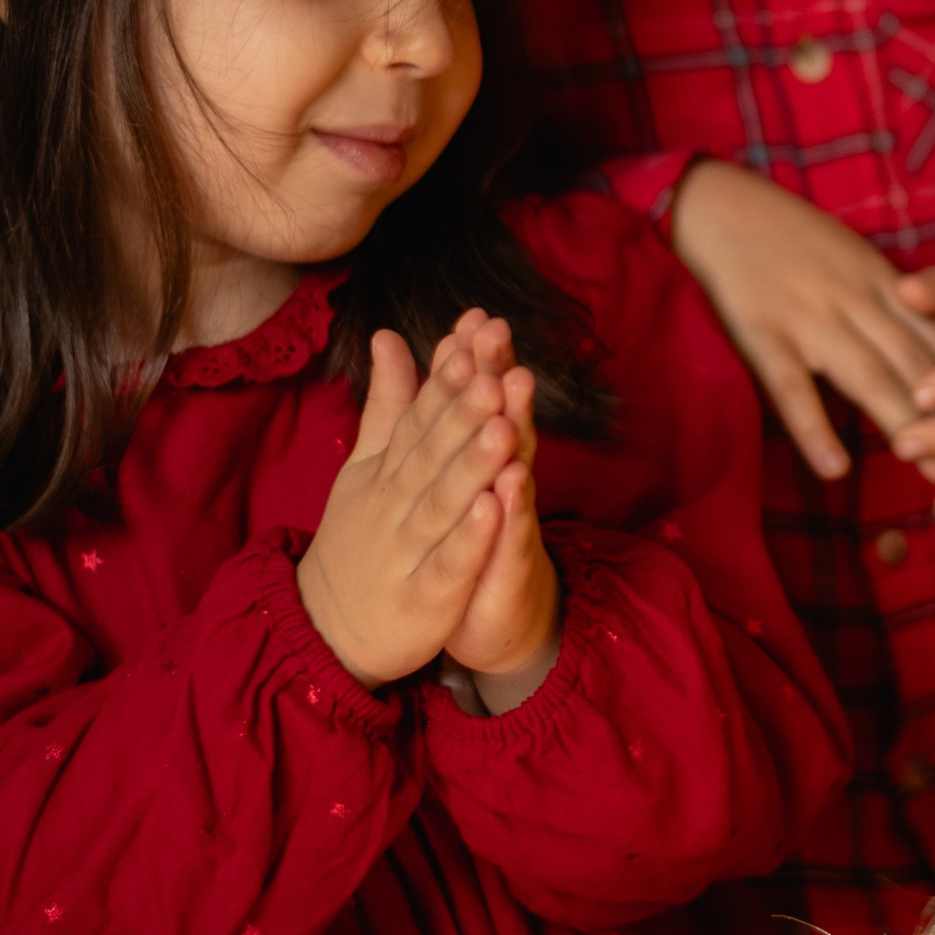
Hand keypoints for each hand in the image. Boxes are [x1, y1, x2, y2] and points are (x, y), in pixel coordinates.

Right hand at [296, 324, 524, 689]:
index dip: (444, 382)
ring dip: (473, 467)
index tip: (470, 340)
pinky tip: (495, 508)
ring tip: (503, 428)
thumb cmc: (358, 536)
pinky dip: (470, 538)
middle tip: (494, 372)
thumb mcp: (366, 466)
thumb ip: (387, 403)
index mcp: (384, 471)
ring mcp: (406, 552)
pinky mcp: (424, 599)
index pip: (416, 419)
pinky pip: (448, 565)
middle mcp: (393, 505)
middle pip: (431, 455)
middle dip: (463, 414)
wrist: (326, 628)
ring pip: (443, 505)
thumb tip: (390, 334)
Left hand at [440, 312, 560, 712]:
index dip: (474, 359)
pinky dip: (510, 513)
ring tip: (508, 399)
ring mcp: (514, 520)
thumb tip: (420, 346)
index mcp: (481, 455)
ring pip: (514, 470)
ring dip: (514, 434)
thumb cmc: (462, 538)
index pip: (477, 399)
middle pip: (503, 419)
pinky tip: (507, 488)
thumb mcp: (439, 471)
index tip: (470, 316)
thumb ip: (428, 408)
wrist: (493, 618)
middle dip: (499, 378)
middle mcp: (505, 478)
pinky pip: (513, 537)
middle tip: (497, 334)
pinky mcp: (514, 566)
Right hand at [670, 161, 934, 477]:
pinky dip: (814, 428)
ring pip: (868, 376)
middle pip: (916, 362)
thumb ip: (891, 301)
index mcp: (881, 279)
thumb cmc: (787, 237)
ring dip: (907, 425)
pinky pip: (792, 388)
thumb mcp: (851, 258)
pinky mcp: (761, 332)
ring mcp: (808, 316)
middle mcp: (854, 297)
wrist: (717, 205)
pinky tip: (835, 469)